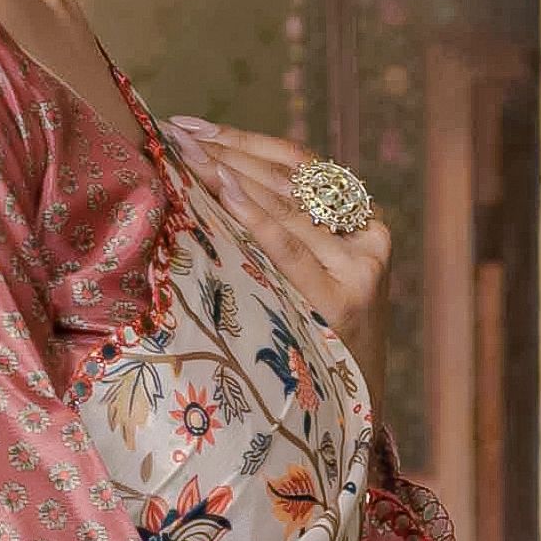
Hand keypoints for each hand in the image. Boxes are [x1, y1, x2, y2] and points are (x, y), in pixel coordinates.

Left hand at [166, 116, 391, 353]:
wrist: (348, 413)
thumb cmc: (315, 345)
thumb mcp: (313, 281)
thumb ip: (288, 236)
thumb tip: (212, 182)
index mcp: (362, 225)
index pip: (299, 166)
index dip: (245, 141)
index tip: (192, 127)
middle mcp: (367, 240)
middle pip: (289, 180)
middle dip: (227, 151)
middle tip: (174, 134)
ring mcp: (357, 269)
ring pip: (286, 206)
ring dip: (229, 173)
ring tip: (182, 154)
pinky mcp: (342, 301)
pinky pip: (286, 249)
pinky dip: (252, 215)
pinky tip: (220, 188)